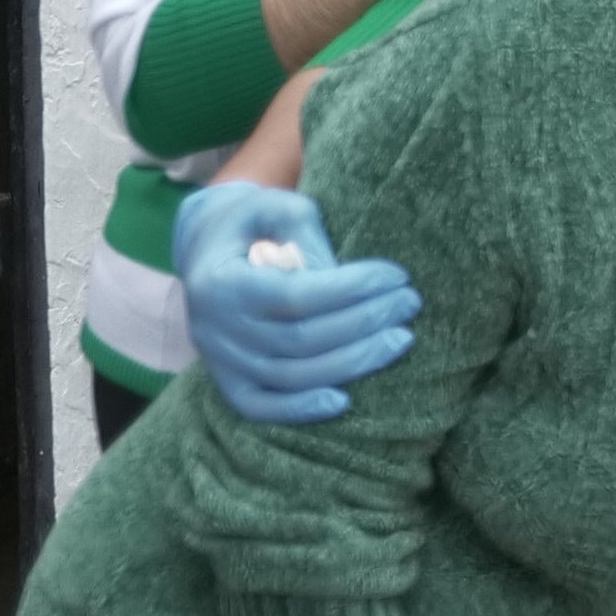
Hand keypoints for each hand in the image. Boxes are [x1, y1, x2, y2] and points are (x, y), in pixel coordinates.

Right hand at [171, 182, 421, 425]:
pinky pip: (261, 407)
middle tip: (410, 302)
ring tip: (401, 339)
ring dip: (352, 363)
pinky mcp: (227, 382)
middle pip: (300, 339)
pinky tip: (346, 400)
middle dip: (364, 322)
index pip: (295, 295)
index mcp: (221, 282)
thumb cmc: (253, 222)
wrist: (206, 248)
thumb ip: (304, 232)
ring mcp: (219, 361)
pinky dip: (301, 409)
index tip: (396, 275)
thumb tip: (338, 276)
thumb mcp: (275, 206)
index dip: (351, 289)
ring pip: (290, 376)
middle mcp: (215, 328)